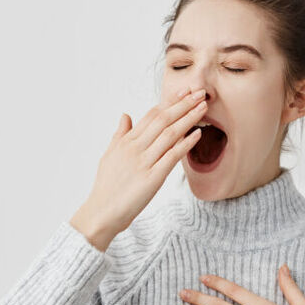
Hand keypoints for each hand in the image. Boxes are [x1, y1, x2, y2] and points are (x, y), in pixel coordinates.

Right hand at [71, 86, 207, 250]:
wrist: (102, 212)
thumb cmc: (107, 186)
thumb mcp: (110, 155)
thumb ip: (120, 134)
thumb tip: (126, 115)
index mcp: (126, 141)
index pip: (151, 115)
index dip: (170, 102)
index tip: (185, 92)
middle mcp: (135, 147)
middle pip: (163, 119)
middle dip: (183, 104)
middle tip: (200, 93)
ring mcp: (144, 161)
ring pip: (169, 134)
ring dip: (188, 118)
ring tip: (203, 107)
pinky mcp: (152, 177)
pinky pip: (171, 156)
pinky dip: (186, 143)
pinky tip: (197, 134)